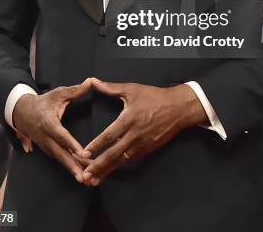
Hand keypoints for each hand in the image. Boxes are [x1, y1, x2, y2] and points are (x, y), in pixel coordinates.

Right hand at [12, 78, 92, 182]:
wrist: (22, 113)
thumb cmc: (43, 102)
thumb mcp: (58, 93)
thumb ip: (75, 90)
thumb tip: (91, 81)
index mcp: (49, 123)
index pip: (62, 135)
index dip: (72, 145)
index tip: (82, 153)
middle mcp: (46, 138)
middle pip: (61, 154)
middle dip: (74, 166)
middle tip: (87, 175)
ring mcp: (46, 146)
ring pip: (61, 160)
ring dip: (73, 170)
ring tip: (87, 180)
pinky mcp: (48, 151)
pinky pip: (60, 161)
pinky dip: (70, 168)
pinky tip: (82, 176)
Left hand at [77, 78, 208, 185]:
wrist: (178, 108)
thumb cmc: (154, 96)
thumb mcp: (132, 89)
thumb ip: (111, 88)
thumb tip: (93, 81)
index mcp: (129, 119)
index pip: (110, 135)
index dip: (97, 145)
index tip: (84, 153)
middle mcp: (135, 135)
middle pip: (115, 153)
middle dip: (99, 165)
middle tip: (85, 175)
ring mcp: (142, 144)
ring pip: (122, 161)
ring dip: (108, 170)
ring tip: (94, 180)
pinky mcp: (147, 150)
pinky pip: (131, 160)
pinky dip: (119, 167)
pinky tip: (110, 172)